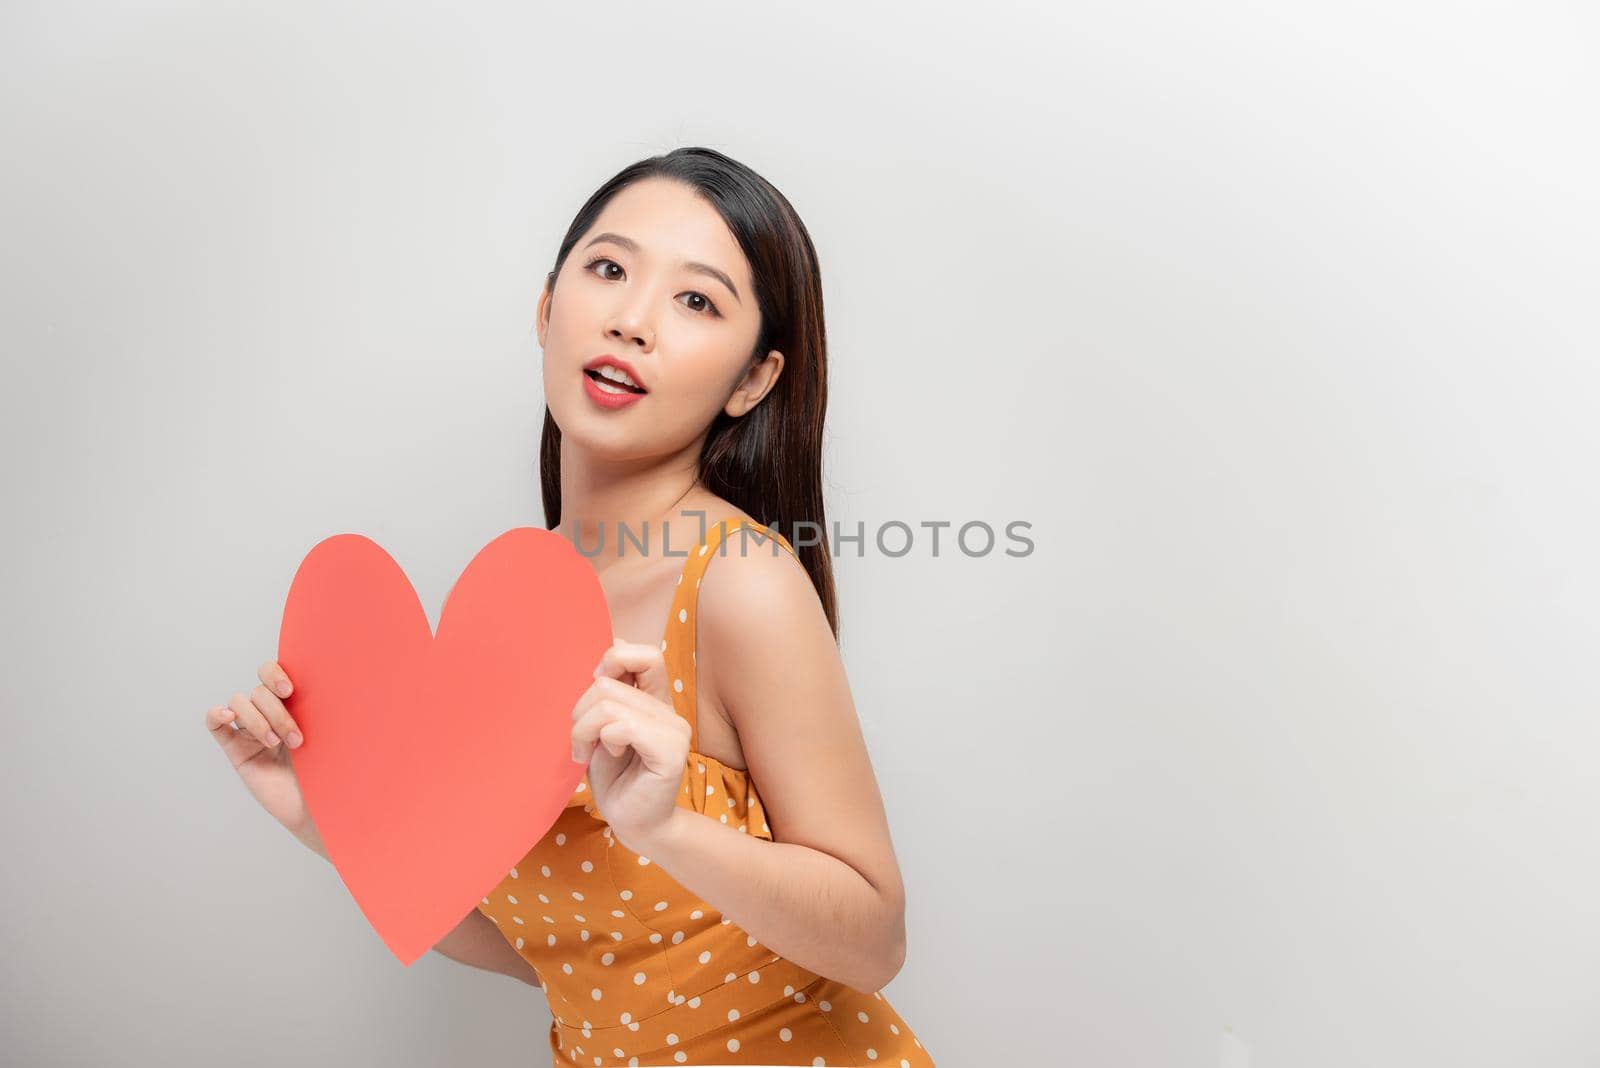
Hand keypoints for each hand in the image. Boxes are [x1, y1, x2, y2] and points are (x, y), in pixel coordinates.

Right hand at [205, 659, 323, 856]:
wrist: (320, 808)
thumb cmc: (333, 770)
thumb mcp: (336, 733)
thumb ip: (329, 707)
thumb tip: (346, 683)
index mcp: (295, 703)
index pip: (273, 672)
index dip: (275, 674)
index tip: (290, 690)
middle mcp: (271, 713)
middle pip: (258, 691)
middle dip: (277, 713)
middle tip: (296, 739)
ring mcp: (252, 731)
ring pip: (239, 703)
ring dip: (257, 721)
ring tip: (275, 745)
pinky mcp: (236, 751)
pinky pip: (215, 724)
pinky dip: (216, 715)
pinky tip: (226, 717)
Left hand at [570, 637, 690, 853]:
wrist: (634, 823)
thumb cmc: (615, 777)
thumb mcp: (602, 726)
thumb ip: (609, 689)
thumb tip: (617, 641)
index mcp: (655, 698)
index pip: (645, 653)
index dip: (613, 661)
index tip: (595, 692)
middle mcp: (669, 709)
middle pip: (608, 681)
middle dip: (580, 711)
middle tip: (582, 740)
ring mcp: (674, 729)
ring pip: (608, 705)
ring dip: (584, 730)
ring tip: (587, 752)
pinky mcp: (671, 751)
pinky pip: (622, 727)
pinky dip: (603, 740)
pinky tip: (608, 757)